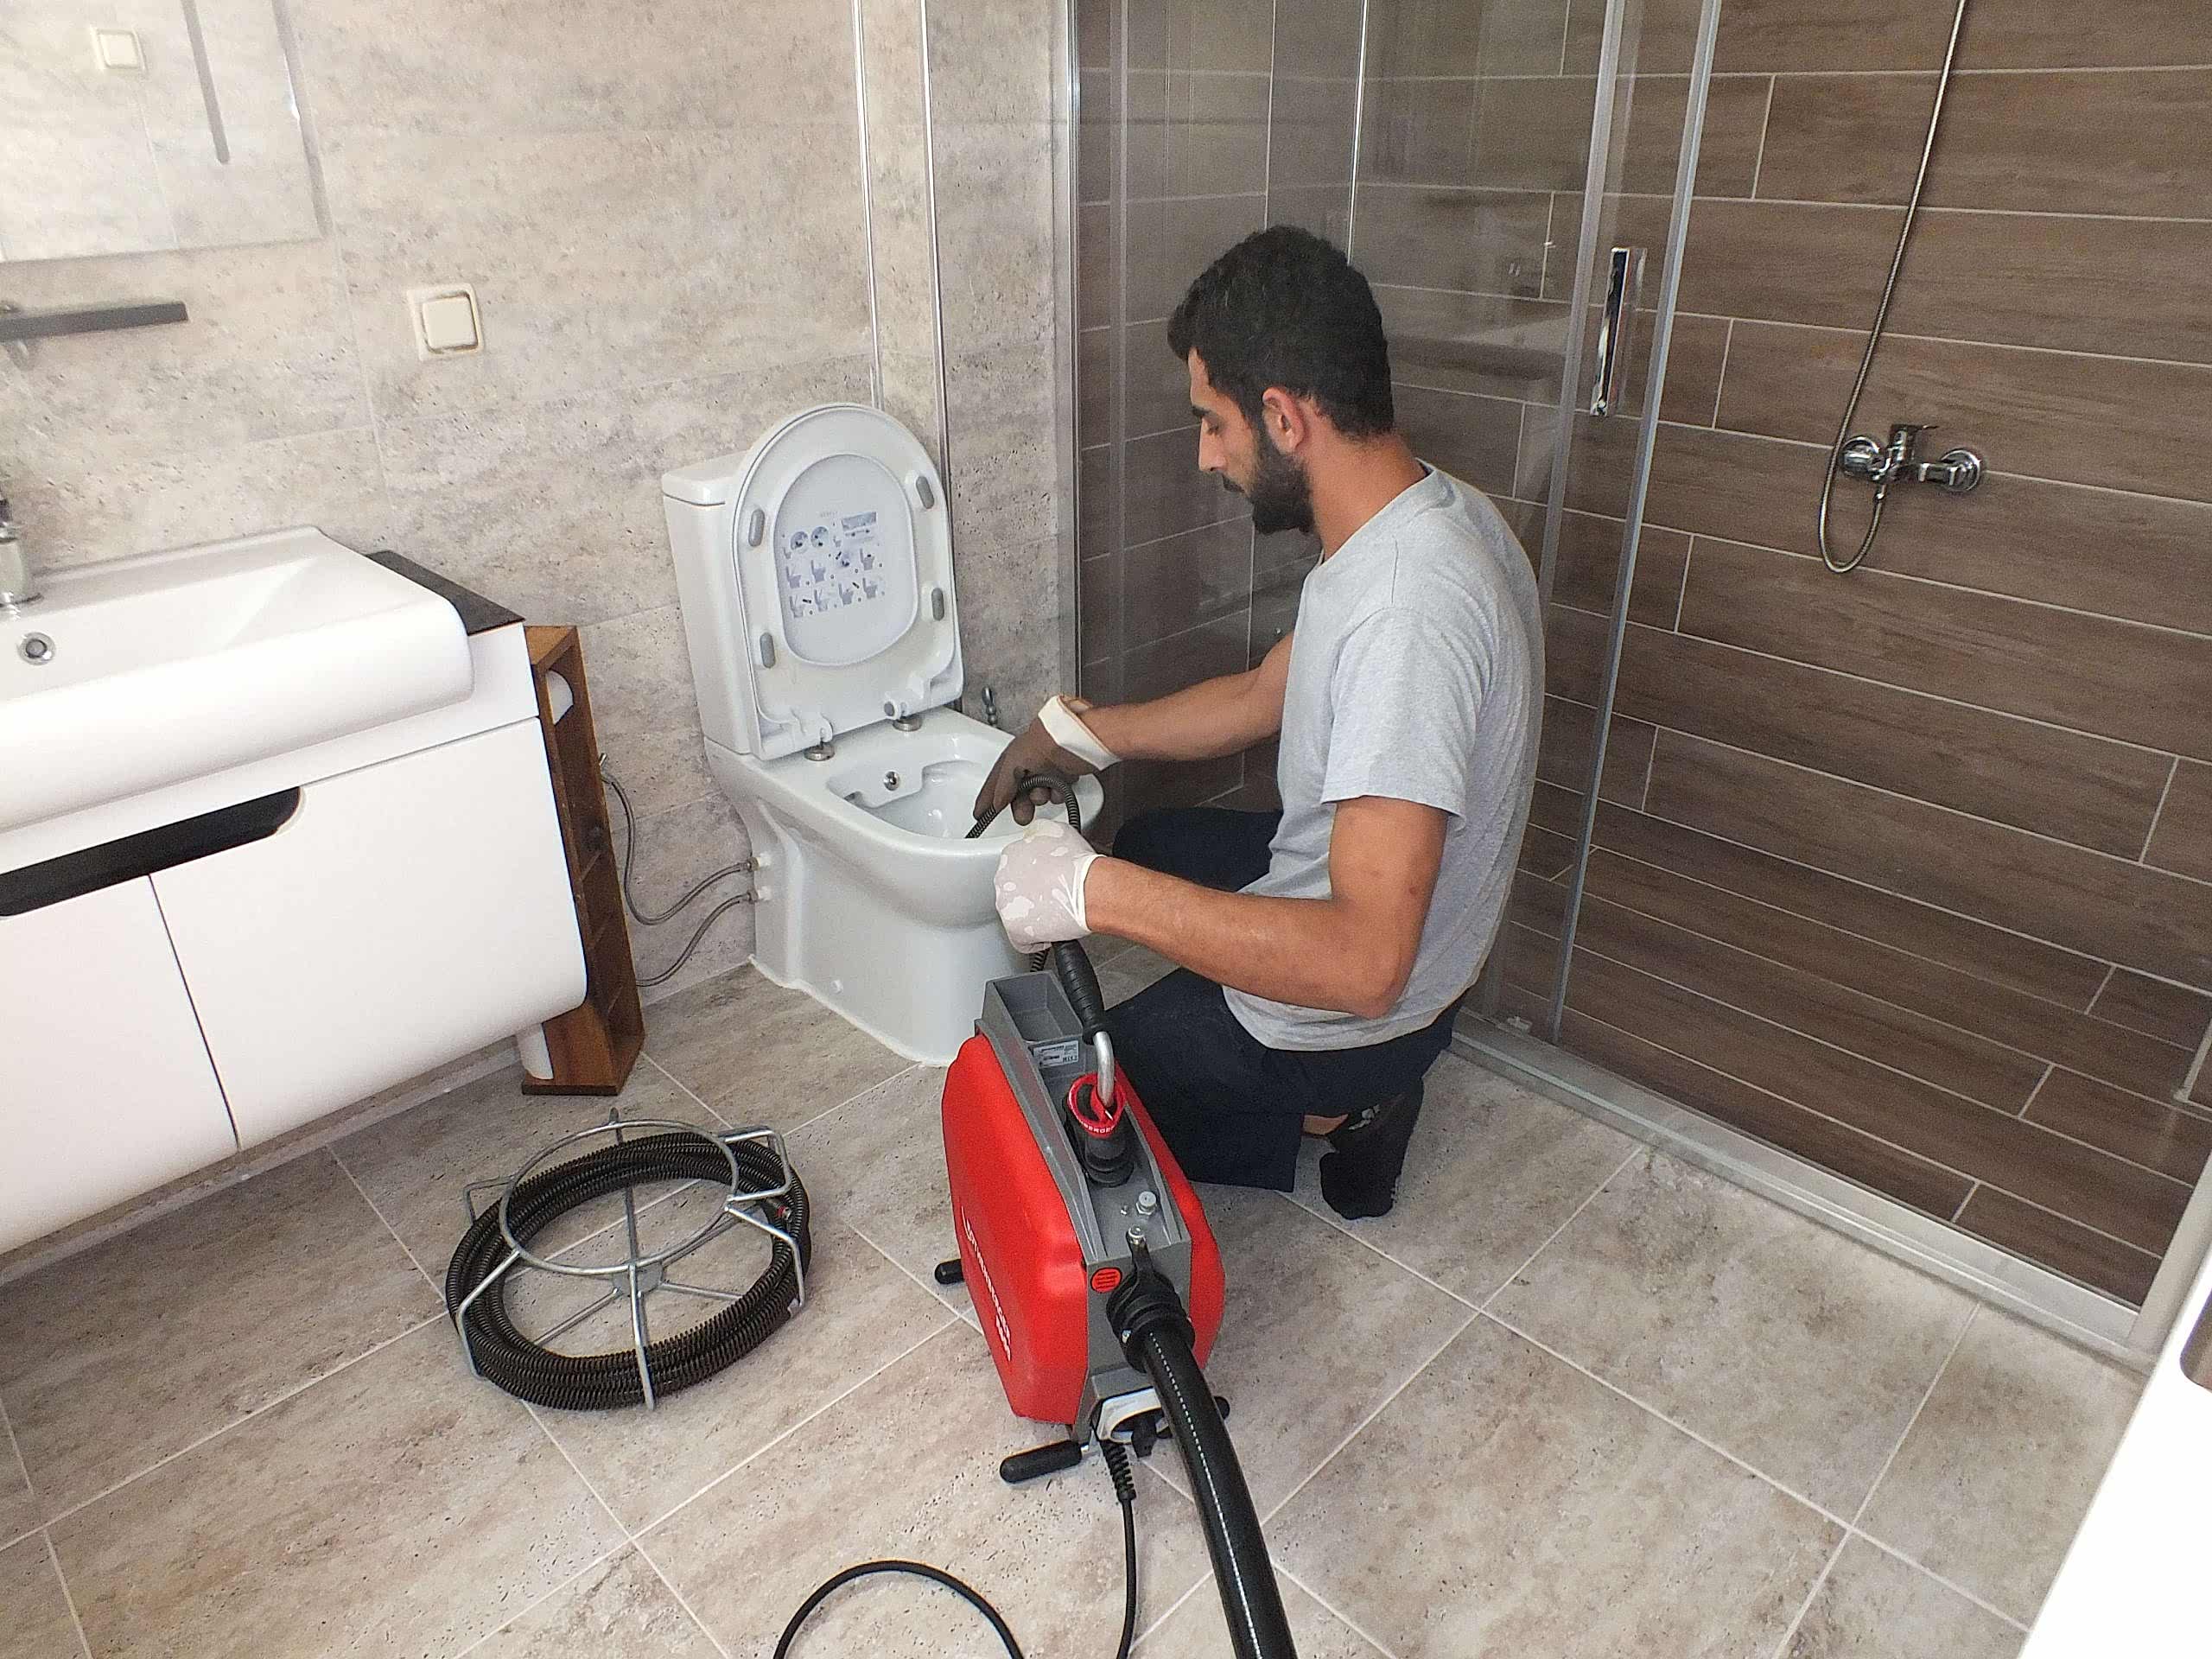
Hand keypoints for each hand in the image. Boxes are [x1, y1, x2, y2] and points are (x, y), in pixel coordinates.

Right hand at [972, 699, 1106, 826]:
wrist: (1071, 742)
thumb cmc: (1040, 744)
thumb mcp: (1011, 765)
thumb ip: (1001, 787)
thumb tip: (996, 803)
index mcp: (1011, 759)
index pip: (994, 783)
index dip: (987, 800)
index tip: (981, 815)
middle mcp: (1027, 765)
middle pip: (1017, 794)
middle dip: (1020, 805)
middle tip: (1023, 816)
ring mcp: (1046, 771)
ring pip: (1037, 795)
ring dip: (1039, 797)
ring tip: (1043, 792)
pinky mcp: (1064, 776)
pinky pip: (1056, 794)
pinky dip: (1056, 794)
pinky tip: (1057, 789)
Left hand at [994, 820, 1100, 949]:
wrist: (1090, 889)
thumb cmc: (1080, 864)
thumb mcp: (1057, 831)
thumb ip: (1038, 834)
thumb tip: (1035, 836)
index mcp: (1010, 855)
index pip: (1016, 868)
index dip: (1035, 875)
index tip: (1048, 879)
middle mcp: (1003, 879)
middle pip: (1014, 891)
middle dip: (1032, 895)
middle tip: (1053, 895)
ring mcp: (1006, 905)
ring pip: (1017, 915)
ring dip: (1033, 916)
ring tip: (1054, 912)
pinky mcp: (1014, 929)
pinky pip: (1022, 941)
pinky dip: (1037, 940)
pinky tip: (1051, 930)